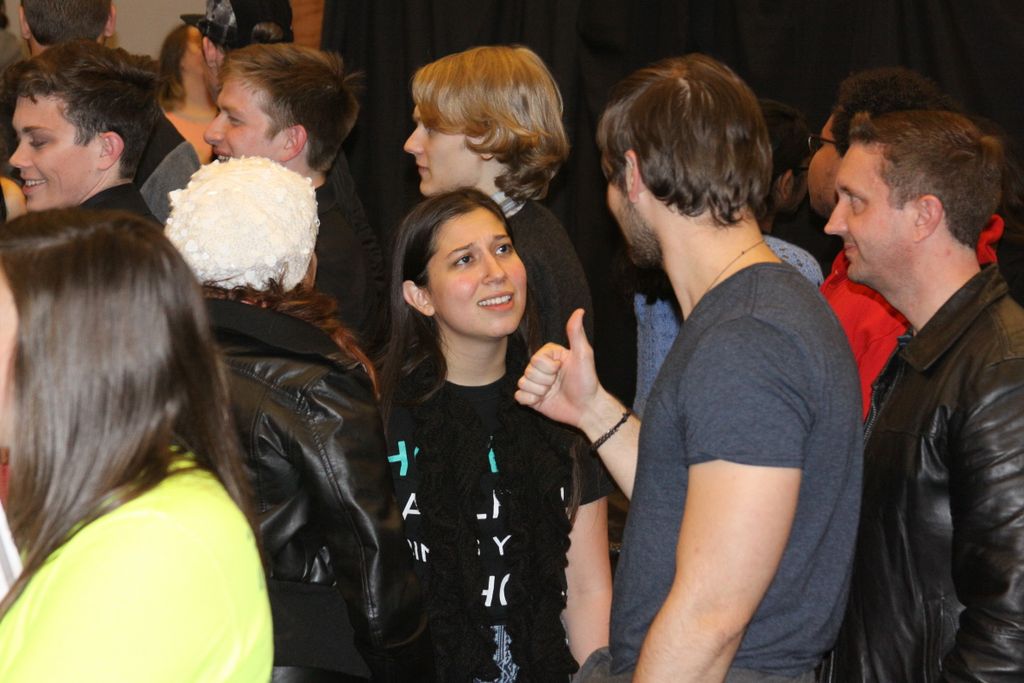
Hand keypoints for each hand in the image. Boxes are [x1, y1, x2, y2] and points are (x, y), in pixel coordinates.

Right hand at [515, 309, 598, 428]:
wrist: (586, 408)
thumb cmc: (587, 381)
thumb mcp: (583, 355)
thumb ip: (576, 333)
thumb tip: (579, 311)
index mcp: (549, 355)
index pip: (536, 358)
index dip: (549, 368)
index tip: (562, 370)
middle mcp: (541, 367)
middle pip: (528, 370)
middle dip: (545, 380)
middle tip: (558, 383)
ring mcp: (535, 383)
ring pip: (522, 383)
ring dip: (539, 391)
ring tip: (552, 392)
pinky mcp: (531, 398)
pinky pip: (519, 396)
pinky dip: (530, 400)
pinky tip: (543, 400)